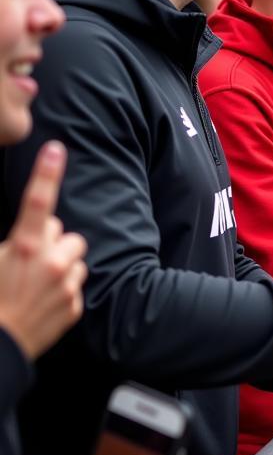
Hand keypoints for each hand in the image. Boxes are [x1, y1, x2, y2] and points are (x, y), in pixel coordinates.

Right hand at [0, 142, 86, 358]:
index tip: (56, 149)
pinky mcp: (75, 305)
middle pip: (63, 233)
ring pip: (74, 258)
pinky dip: (62, 290)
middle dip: (49, 242)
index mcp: (24, 247)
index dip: (46, 173)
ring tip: (35, 284)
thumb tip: (33, 232)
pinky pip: (76, 284)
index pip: (38, 202)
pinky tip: (42, 302)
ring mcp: (66, 285)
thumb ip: (15, 242)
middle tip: (26, 262)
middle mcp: (51, 263)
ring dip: (60, 265)